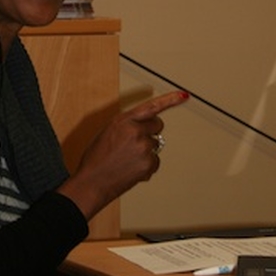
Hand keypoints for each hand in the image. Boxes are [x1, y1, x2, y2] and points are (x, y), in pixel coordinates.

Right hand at [56, 90, 187, 220]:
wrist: (93, 180)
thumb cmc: (97, 157)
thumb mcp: (108, 131)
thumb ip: (127, 125)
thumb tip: (144, 127)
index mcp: (124, 120)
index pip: (151, 107)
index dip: (169, 100)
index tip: (183, 95)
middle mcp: (135, 131)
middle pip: (157, 126)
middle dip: (150, 131)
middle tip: (135, 142)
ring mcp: (143, 148)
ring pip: (155, 145)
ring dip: (146, 150)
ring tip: (127, 158)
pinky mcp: (149, 164)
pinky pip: (155, 161)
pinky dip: (147, 165)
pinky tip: (132, 168)